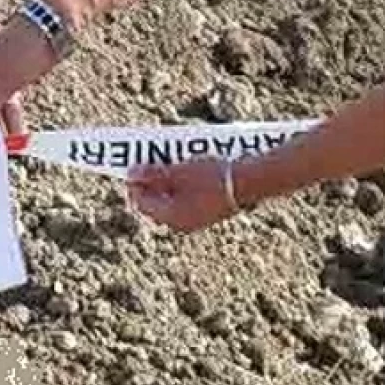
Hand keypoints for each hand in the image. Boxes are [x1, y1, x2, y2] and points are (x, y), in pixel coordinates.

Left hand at [127, 158, 242, 232]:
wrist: (252, 181)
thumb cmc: (214, 176)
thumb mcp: (179, 170)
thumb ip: (153, 173)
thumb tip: (132, 173)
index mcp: (171, 218)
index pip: (141, 203)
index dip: (134, 183)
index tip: (132, 165)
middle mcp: (182, 223)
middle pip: (156, 202)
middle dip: (150, 181)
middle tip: (147, 161)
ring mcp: (197, 218)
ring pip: (171, 199)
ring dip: (165, 180)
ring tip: (166, 160)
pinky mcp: (209, 211)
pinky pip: (187, 197)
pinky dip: (181, 183)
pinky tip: (185, 166)